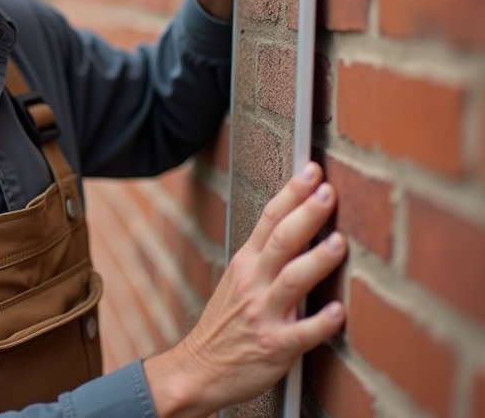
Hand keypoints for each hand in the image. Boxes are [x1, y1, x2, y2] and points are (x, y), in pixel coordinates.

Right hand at [143, 163, 346, 417]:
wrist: (199, 368)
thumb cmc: (226, 324)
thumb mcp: (237, 281)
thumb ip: (266, 258)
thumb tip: (301, 226)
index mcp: (245, 263)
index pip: (269, 219)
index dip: (292, 193)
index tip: (312, 171)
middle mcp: (253, 283)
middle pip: (281, 240)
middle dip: (306, 214)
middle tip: (329, 191)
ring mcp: (263, 314)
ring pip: (293, 280)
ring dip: (317, 260)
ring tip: (340, 243)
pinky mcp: (275, 346)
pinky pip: (302, 333)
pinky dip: (322, 322)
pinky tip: (340, 311)